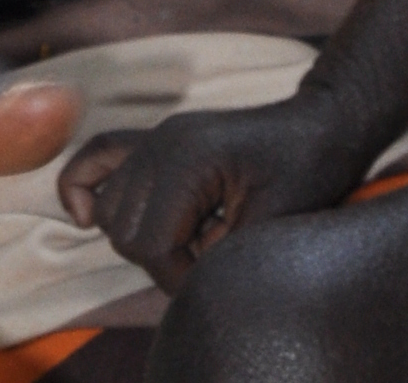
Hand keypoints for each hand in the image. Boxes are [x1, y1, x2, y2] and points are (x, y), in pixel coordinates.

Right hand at [56, 89, 373, 292]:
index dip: (177, 276)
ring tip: (192, 239)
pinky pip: (98, 157)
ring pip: (109, 208)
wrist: (324, 126)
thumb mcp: (270, 225)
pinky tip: (85, 217)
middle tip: (208, 258)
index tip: (213, 276)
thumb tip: (179, 281)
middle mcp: (160, 144)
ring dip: (141, 235)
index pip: (148, 244)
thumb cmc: (308, 170)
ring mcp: (156, 138)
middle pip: (123, 229)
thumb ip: (218, 258)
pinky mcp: (158, 141)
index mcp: (187, 160)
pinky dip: (82, 186)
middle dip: (161, 258)